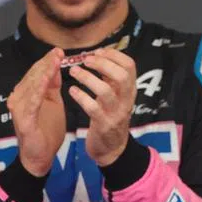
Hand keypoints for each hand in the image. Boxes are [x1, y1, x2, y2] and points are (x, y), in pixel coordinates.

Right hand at [8, 49, 65, 176]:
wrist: (40, 156)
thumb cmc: (46, 130)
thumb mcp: (53, 104)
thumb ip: (52, 87)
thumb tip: (55, 69)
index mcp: (27, 94)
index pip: (37, 73)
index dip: (47, 62)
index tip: (59, 51)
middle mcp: (19, 98)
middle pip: (33, 76)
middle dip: (46, 63)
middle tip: (58, 52)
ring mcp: (19, 108)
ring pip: (32, 85)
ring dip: (44, 71)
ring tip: (54, 60)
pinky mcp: (23, 119)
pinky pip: (32, 101)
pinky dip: (40, 88)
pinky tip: (48, 78)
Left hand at [68, 48, 137, 165]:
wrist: (112, 149)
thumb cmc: (110, 117)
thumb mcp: (116, 96)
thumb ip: (111, 78)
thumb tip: (100, 55)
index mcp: (130, 90)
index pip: (130, 65)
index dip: (113, 54)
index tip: (97, 52)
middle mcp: (126, 100)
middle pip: (121, 75)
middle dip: (102, 63)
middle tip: (85, 60)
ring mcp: (116, 113)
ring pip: (105, 90)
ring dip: (87, 78)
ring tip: (73, 72)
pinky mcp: (104, 125)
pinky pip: (92, 108)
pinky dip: (80, 97)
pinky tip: (72, 91)